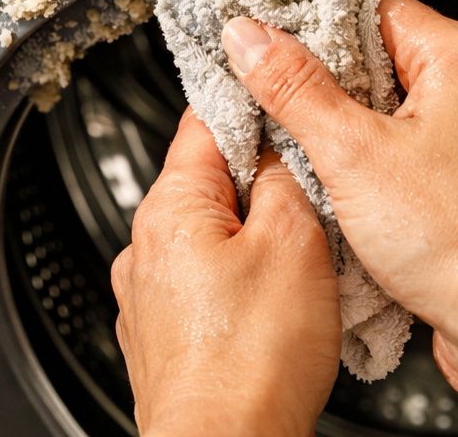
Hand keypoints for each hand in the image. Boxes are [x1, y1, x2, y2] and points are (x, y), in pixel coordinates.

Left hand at [111, 110, 339, 436]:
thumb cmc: (250, 362)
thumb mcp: (294, 242)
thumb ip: (286, 178)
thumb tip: (280, 150)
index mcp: (169, 208)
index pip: (205, 119)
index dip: (251, 103)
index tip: (283, 96)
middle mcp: (145, 247)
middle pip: (209, 179)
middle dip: (261, 178)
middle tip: (311, 191)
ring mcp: (149, 295)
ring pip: (209, 235)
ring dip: (252, 235)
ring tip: (299, 258)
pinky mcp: (163, 336)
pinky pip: (204, 285)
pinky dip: (238, 282)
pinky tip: (273, 306)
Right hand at [220, 0, 457, 414]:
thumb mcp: (352, 155)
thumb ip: (294, 89)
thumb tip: (251, 38)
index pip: (376, 8)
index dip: (316, 27)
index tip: (275, 51)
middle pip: (396, 61)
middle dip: (341, 92)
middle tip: (297, 120)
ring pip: (419, 113)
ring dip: (373, 137)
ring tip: (338, 171)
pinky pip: (445, 157)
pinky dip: (407, 172)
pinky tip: (379, 205)